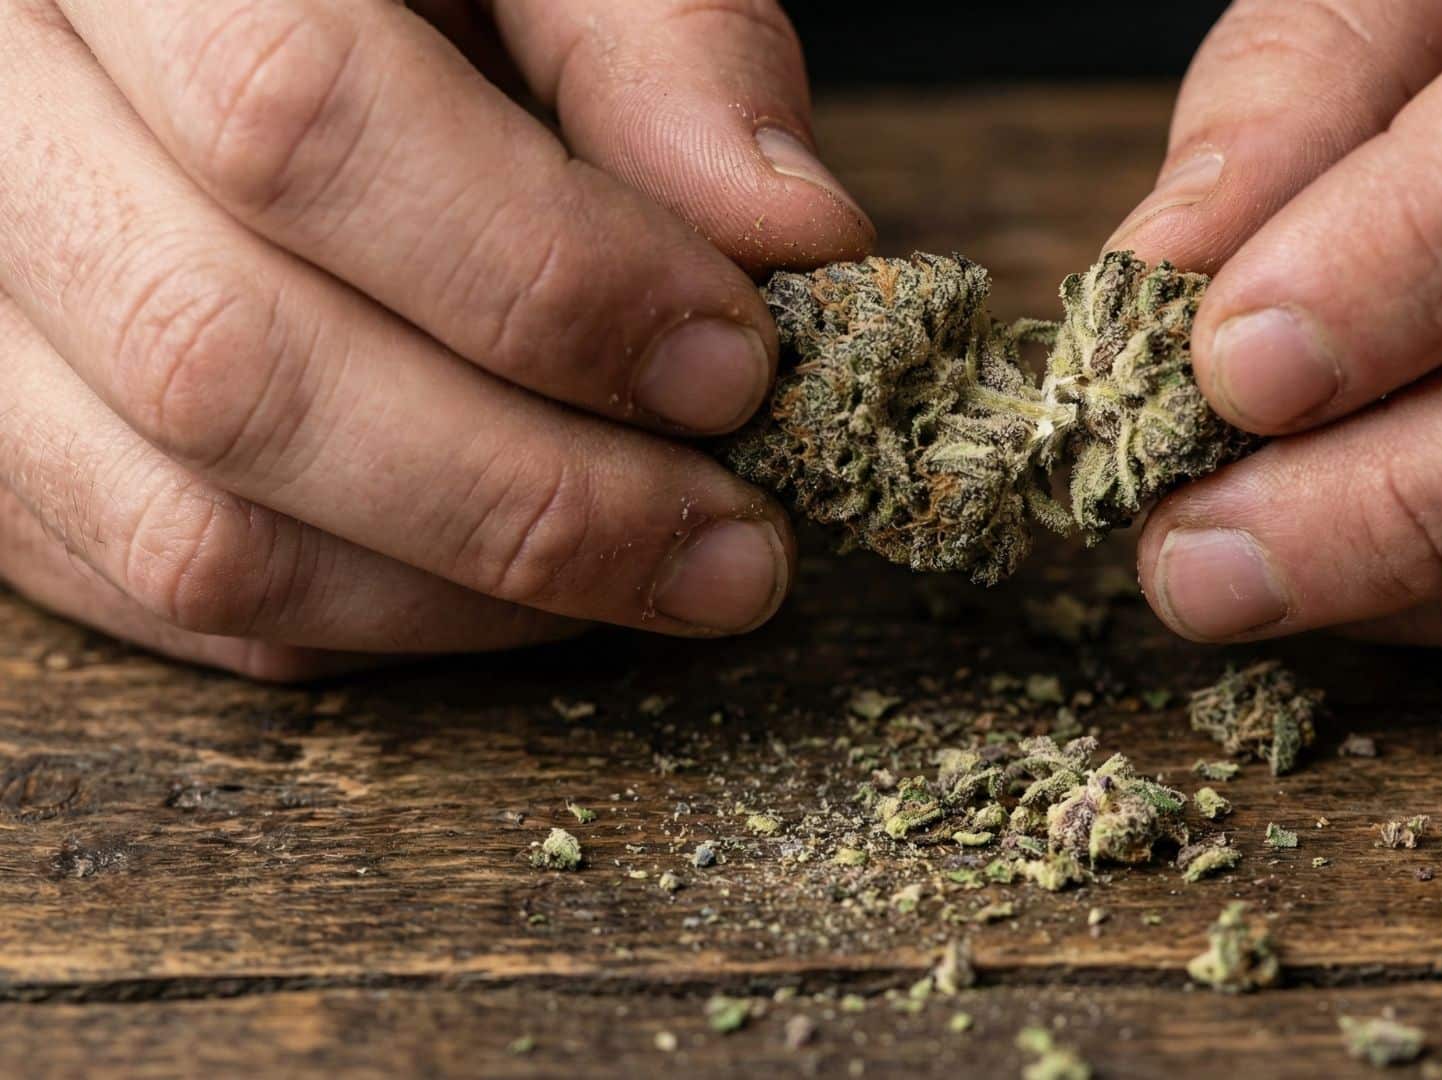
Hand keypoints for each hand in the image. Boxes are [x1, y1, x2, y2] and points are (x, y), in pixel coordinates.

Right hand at [0, 0, 871, 678]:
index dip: (545, 275)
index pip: (299, 117)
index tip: (734, 364)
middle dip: (528, 494)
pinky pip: (153, 588)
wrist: (234, 8)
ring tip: (652, 572)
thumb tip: (789, 234)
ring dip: (460, 595)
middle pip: (224, 360)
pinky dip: (362, 621)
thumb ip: (655, 41)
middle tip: (730, 542)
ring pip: (180, 523)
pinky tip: (510, 586)